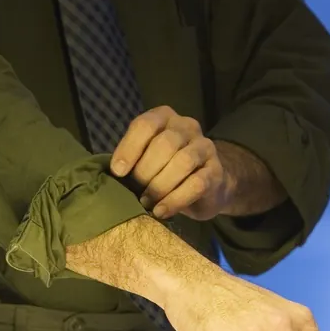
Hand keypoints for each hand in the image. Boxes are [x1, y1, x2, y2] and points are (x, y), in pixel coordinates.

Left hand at [110, 106, 231, 221]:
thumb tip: (113, 174)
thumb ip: (132, 159)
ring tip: (146, 203)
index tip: (118, 172)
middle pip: (164, 144)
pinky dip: (175, 200)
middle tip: (135, 191)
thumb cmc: (165, 170)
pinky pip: (196, 184)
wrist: (206, 186)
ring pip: (182, 162)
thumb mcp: (146, 159)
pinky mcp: (216, 172)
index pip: (146, 125)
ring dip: (160, 186)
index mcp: (164, 118)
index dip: (129, 148)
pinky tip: (161, 211)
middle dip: (145, 171)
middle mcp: (187, 127)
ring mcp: (204, 147)